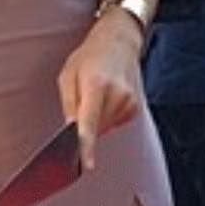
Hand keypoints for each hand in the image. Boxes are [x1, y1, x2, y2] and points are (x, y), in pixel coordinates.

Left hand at [57, 14, 142, 170]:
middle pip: (96, 129)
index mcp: (97, 85)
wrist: (118, 41)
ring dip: (95, 121)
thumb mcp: (68, 74)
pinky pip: (113, 124)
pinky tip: (105, 98)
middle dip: (84, 125)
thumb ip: (69, 103)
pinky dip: (105, 117)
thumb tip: (70, 130)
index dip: (87, 146)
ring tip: (95, 94)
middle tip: (81, 100)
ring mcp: (130, 103)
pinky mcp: (135, 109)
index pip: (90, 124)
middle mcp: (118, 96)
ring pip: (105, 129)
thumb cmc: (90, 56)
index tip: (86, 164)